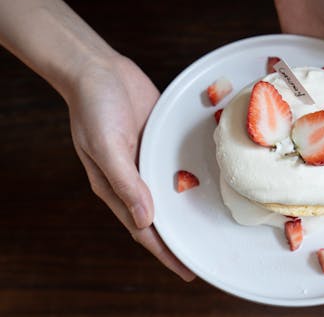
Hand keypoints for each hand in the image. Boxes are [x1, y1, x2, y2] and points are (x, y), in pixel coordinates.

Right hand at [66, 55, 194, 280]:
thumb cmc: (94, 107)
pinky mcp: (160, 142)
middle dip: (181, 237)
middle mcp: (135, 178)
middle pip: (161, 217)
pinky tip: (211, 183)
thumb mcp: (106, 146)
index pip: (143, 229)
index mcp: (116, 187)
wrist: (99, 70)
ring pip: (171, 193)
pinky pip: (178, 165)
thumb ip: (125, 182)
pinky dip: (191, 178)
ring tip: (214, 225)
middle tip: (208, 253)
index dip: (164, 252)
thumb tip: (146, 219)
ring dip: (188, 209)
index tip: (187, 269)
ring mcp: (149, 160)